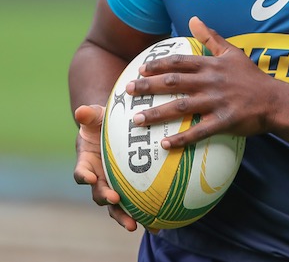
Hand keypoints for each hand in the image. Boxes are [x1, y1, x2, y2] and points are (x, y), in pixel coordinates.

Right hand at [73, 104, 137, 231]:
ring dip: (125, 216)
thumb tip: (82, 110)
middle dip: (107, 199)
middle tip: (116, 201)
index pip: (81, 171)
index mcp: (87, 162)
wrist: (111, 130)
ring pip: (116, 206)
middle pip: (99, 193)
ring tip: (137, 225)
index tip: (90, 177)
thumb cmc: (102, 121)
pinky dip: (145, 215)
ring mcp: (112, 186)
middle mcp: (98, 178)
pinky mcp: (128, 190)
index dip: (84, 175)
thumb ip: (90, 115)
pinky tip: (159, 224)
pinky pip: (135, 204)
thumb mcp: (96, 115)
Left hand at [126, 16, 278, 148]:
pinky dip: (181, 138)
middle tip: (127, 91)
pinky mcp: (224, 121)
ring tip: (137, 119)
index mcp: (211, 65)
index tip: (140, 69)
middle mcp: (211, 82)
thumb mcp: (233, 51)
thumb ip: (211, 36)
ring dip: (157, 113)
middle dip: (148, 86)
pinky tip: (165, 144)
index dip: (158, 65)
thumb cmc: (251, 76)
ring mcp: (217, 102)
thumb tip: (193, 18)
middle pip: (174, 82)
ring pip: (181, 107)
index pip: (179, 62)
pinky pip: (199, 131)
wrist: (274, 100)